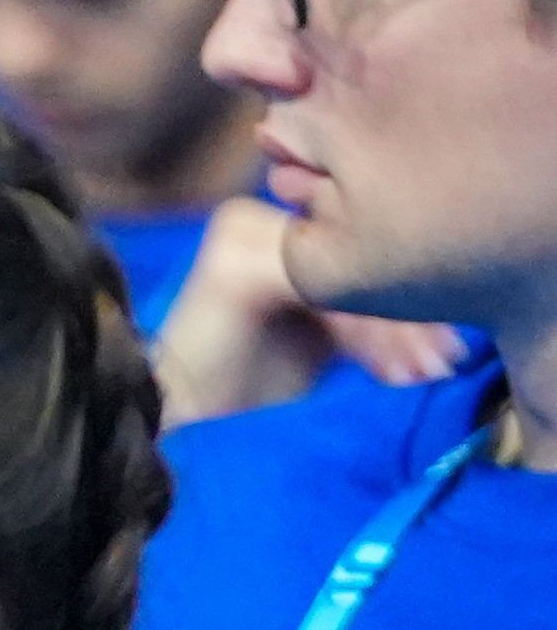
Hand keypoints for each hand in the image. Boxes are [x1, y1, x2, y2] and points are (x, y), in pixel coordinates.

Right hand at [153, 198, 468, 425]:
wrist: (179, 417)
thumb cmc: (251, 383)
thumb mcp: (329, 327)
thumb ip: (370, 301)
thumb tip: (451, 325)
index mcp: (285, 218)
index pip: (368, 242)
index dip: (413, 293)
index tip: (449, 349)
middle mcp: (262, 213)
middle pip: (361, 253)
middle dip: (409, 316)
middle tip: (442, 364)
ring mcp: (244, 230)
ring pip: (345, 273)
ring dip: (389, 331)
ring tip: (416, 375)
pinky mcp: (233, 260)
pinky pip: (319, 288)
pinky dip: (358, 332)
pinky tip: (382, 371)